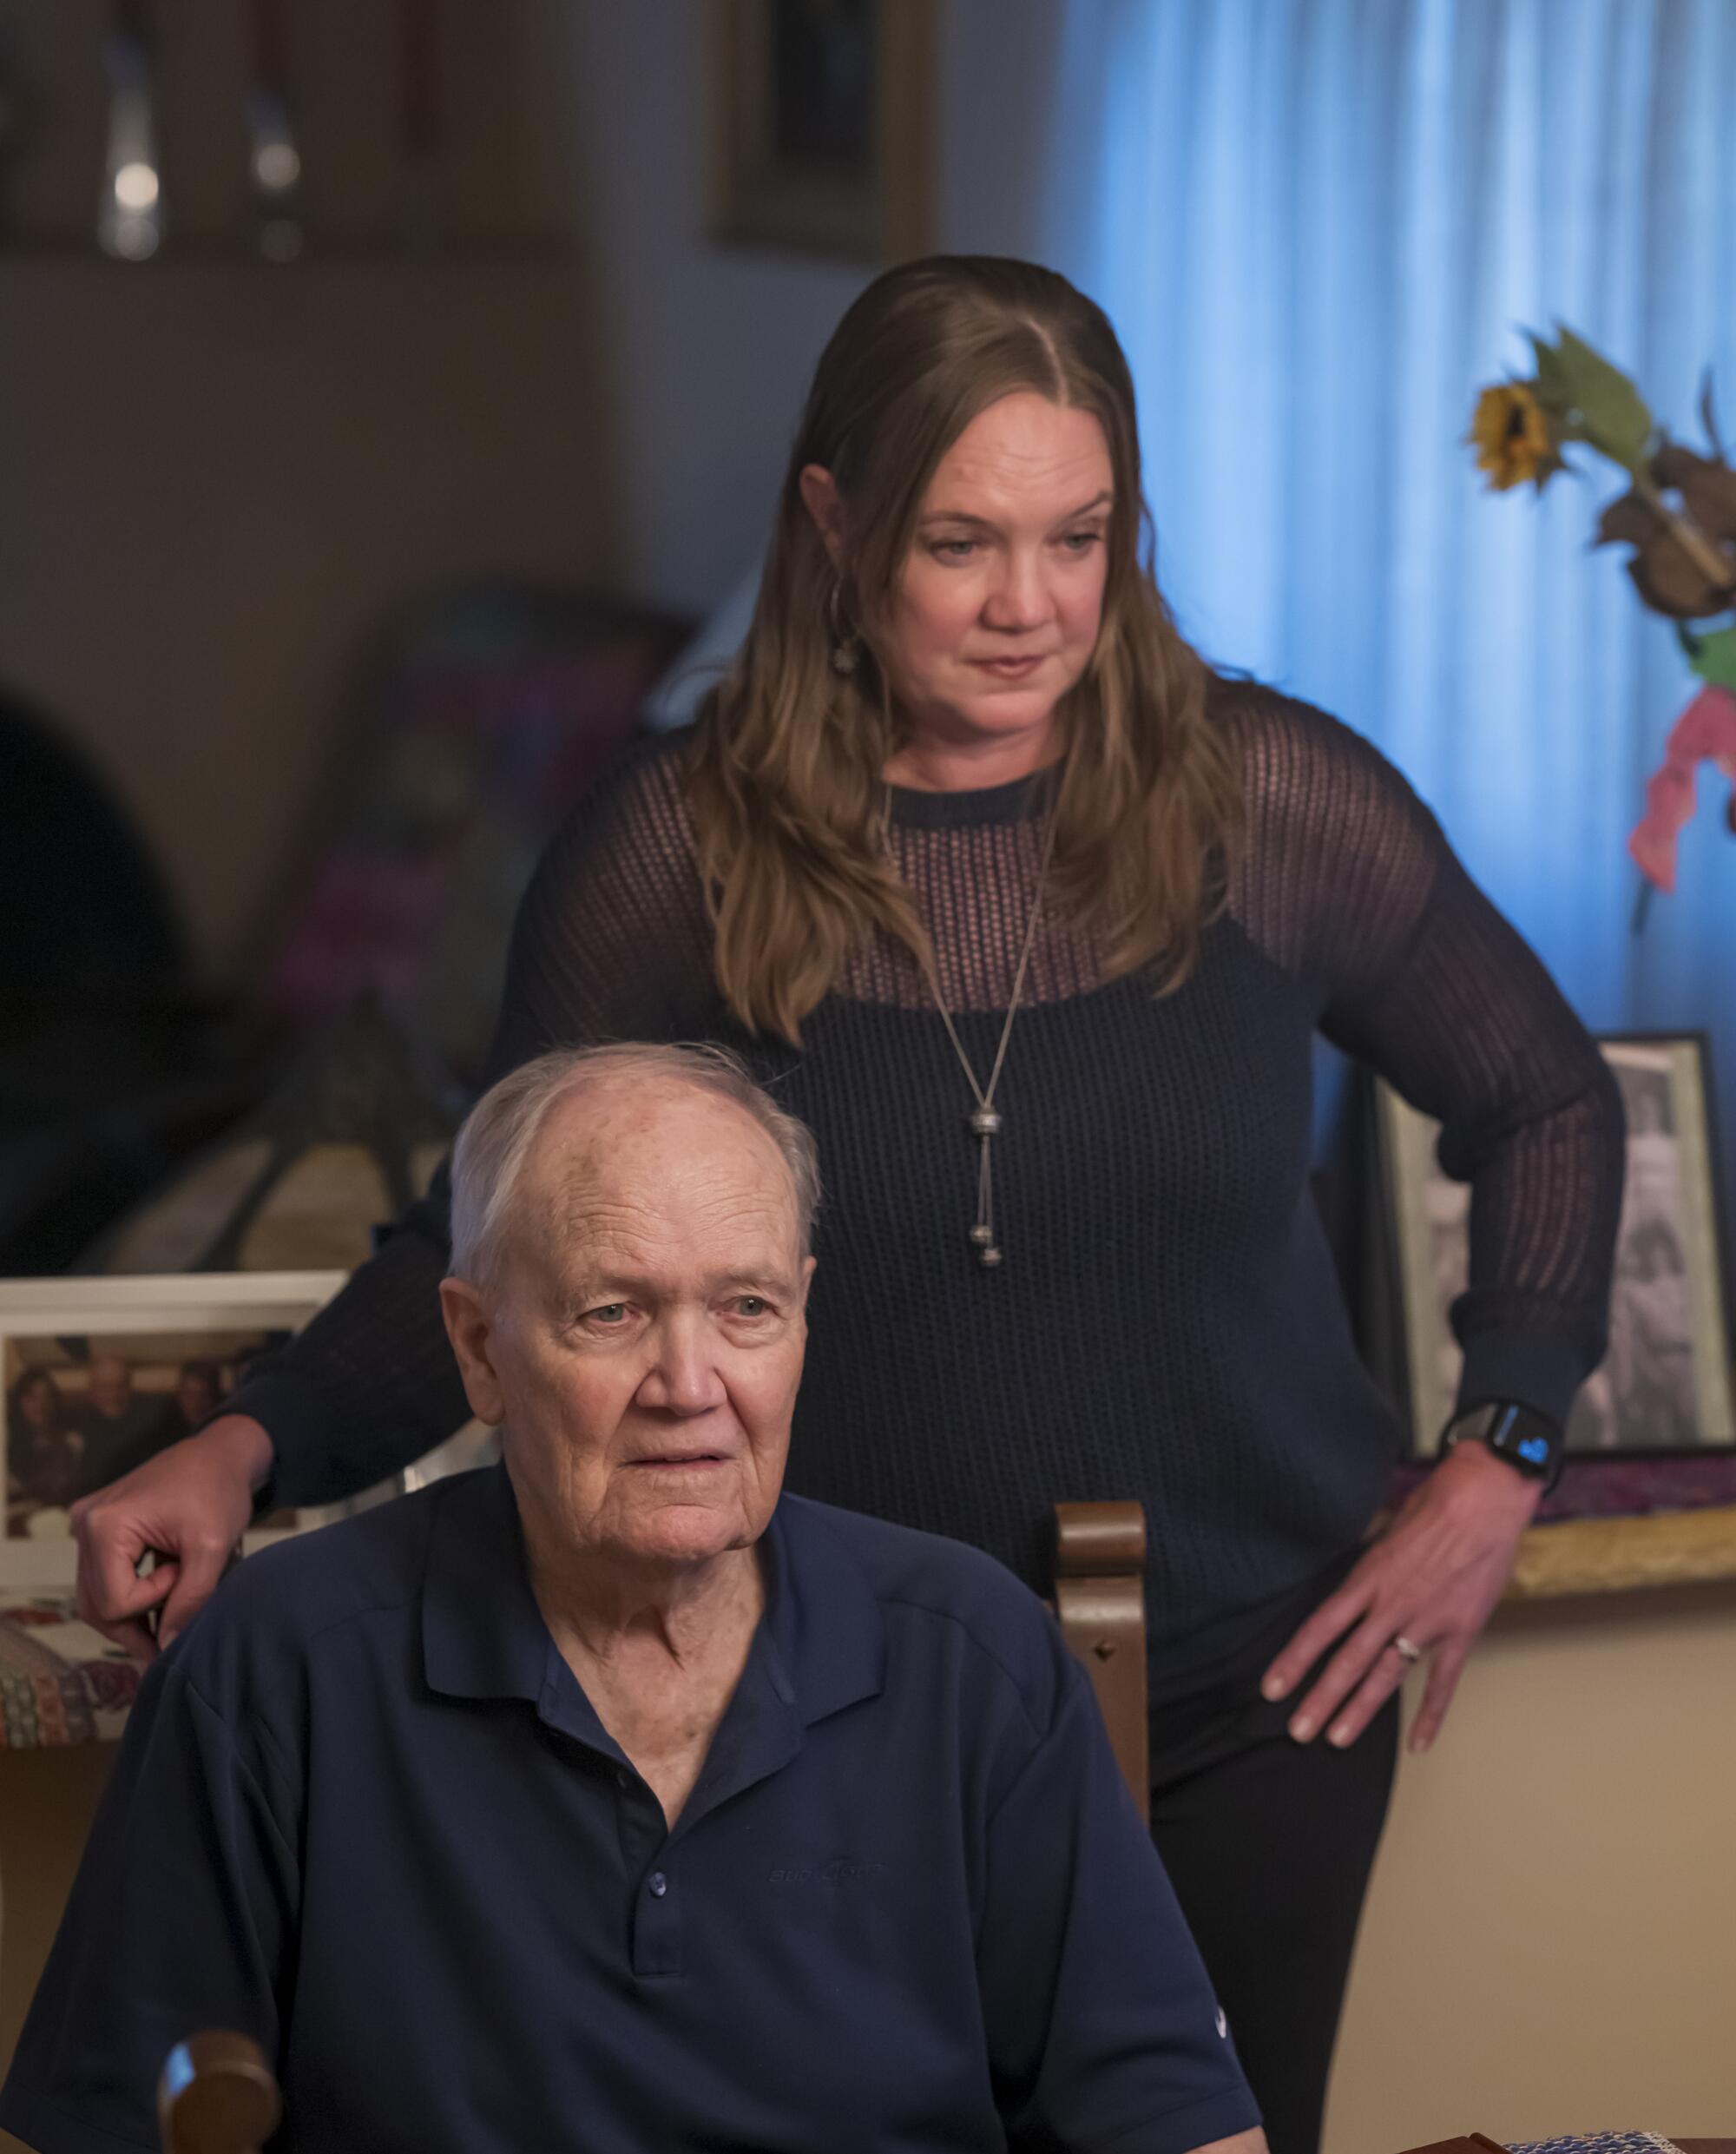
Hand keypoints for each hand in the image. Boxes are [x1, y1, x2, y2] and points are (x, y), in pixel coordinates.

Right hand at [72, 1414, 274, 1657]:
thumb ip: (190, 1600)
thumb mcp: (212, 1547)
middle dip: (134, 1626)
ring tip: (168, 1620)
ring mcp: (86, 1525)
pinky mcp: (97, 1528)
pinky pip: (102, 1577)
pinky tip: (160, 1600)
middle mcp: (85, 1524)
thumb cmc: (218, 1490)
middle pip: (95, 1605)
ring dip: (131, 1615)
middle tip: (173, 1635)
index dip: (153, 1603)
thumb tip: (167, 1648)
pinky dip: (128, 1594)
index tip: (185, 1573)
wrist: (219, 1453)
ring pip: (95, 1596)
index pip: (113, 1601)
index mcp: (105, 1525)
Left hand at [1260, 1440, 1541, 1754]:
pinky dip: (1431, 1714)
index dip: (1294, 1660)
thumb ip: (1371, 1563)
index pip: (1320, 1627)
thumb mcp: (1386, 1528)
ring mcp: (1426, 1623)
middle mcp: (1390, 1607)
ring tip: (1336, 1739)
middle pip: (1347, 1662)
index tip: (1273, 1687)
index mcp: (1367, 1578)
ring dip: (1359, 1710)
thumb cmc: (1435, 1504)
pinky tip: (1418, 1743)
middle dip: (1320, 1700)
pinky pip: (1443, 1681)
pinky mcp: (1460, 1631)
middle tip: (1298, 1731)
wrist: (1484, 1500)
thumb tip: (1359, 1580)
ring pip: (1385, 1676)